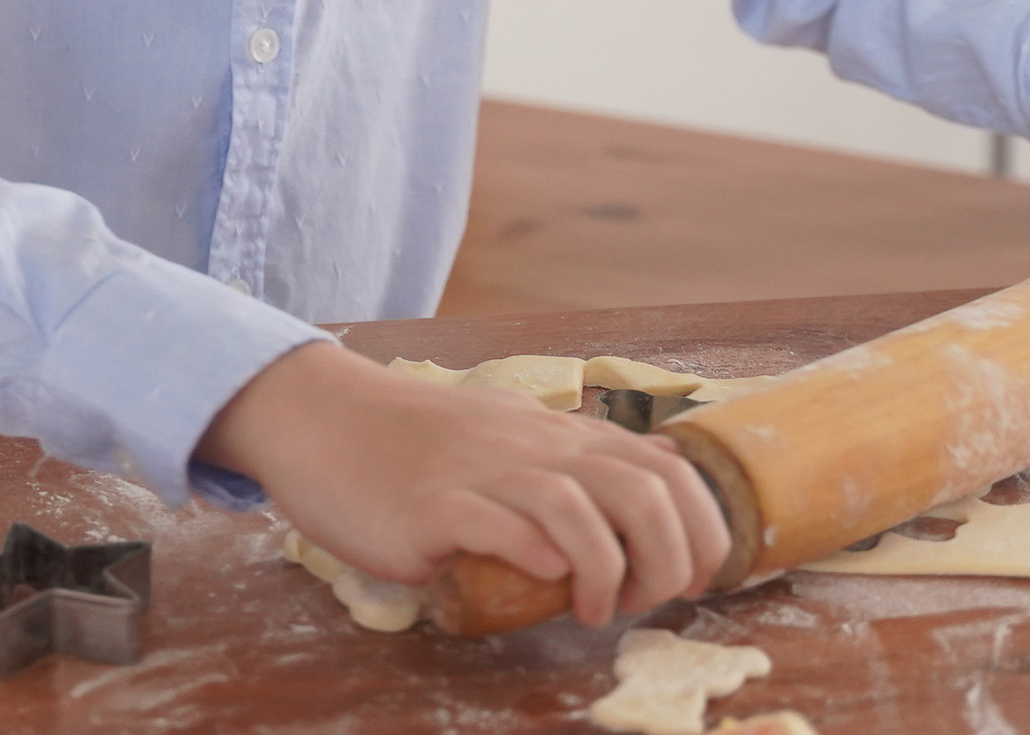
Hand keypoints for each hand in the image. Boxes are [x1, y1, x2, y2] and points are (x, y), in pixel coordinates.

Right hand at [197, 340, 729, 626]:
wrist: (328, 419)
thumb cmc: (421, 442)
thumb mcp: (513, 436)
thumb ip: (578, 459)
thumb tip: (657, 477)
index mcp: (557, 438)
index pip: (664, 469)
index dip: (701, 528)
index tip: (695, 579)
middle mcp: (532, 447)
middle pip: (638, 489)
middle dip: (667, 559)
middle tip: (641, 602)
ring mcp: (482, 472)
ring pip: (575, 505)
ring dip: (604, 569)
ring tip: (592, 611)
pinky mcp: (431, 505)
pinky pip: (494, 520)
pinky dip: (532, 551)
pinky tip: (544, 576)